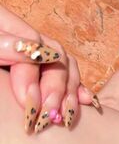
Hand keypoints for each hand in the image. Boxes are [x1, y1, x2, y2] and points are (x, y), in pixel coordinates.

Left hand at [0, 4, 98, 131]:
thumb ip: (0, 45)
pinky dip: (76, 91)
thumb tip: (31, 52)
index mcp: (6, 25)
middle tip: (49, 118)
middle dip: (57, 91)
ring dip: (70, 94)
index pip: (35, 49)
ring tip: (67, 117)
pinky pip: (64, 77)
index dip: (35, 80)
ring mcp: (31, 54)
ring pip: (65, 68)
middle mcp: (23, 38)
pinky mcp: (33, 72)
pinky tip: (86, 103)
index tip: (30, 107)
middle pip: (57, 59)